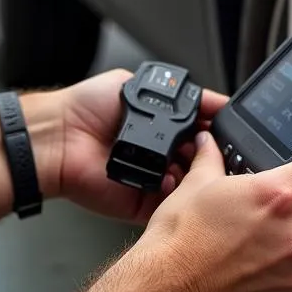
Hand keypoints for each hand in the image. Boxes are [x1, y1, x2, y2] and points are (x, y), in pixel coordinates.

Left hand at [54, 68, 228, 224]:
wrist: (59, 136)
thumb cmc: (88, 107)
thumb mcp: (138, 84)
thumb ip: (180, 94)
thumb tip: (218, 100)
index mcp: (164, 129)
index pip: (204, 134)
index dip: (219, 133)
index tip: (231, 130)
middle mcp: (162, 155)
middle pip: (204, 162)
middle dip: (212, 156)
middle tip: (214, 148)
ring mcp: (154, 182)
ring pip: (192, 187)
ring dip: (197, 176)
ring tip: (190, 162)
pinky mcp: (142, 205)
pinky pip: (170, 207)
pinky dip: (175, 196)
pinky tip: (169, 180)